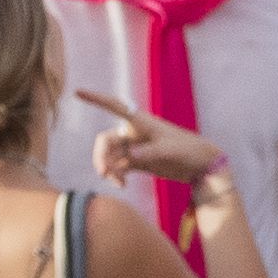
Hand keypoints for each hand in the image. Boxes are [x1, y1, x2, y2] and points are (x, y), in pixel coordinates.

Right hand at [93, 110, 222, 191]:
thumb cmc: (187, 149)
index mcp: (141, 121)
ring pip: (109, 156)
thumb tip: (127, 158)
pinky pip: (117, 167)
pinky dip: (115, 175)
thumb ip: (148, 153)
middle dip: (100, 156)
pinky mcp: (136, 161)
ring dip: (108, 169)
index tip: (77, 92)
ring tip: (118, 182)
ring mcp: (133, 148)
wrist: (200, 164)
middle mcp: (133, 133)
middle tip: (104, 172)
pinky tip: (122, 185)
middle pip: (105, 141)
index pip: (114, 106)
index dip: (95, 99)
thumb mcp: (170, 150)